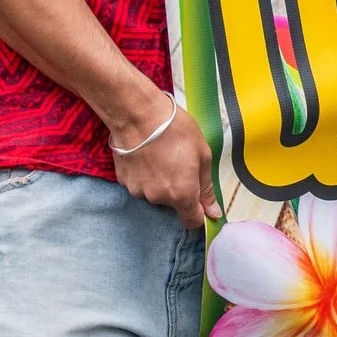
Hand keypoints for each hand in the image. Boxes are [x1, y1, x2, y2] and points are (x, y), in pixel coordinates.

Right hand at [105, 89, 216, 228]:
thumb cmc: (176, 131)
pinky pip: (141, 184)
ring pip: (156, 193)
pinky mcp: (124, 182)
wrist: (138, 115)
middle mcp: (158, 198)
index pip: (191, 221)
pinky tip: (148, 156)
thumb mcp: (203, 155)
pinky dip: (146, 175)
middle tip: (181, 162)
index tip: (201, 202)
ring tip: (162, 155)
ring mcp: (138, 191)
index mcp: (182, 194)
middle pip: (174, 204)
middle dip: (180, 189)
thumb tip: (213, 213)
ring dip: (161, 182)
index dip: (199, 213)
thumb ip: (207, 188)